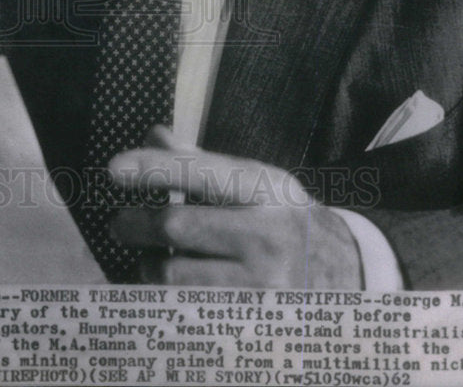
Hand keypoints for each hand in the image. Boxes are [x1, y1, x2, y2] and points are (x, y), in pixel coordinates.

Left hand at [107, 126, 361, 287]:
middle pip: (177, 226)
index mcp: (267, 191)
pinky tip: (170, 289)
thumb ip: (204, 164)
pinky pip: (184, 312)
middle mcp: (267, 237)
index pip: (202, 173)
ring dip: (150, 265)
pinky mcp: (250, 326)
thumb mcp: (258, 183)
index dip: (155, 169)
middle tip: (119, 222)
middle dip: (135, 222)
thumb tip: (154, 136)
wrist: (349, 278)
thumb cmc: (287, 221)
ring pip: (173, 275)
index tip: (113, 169)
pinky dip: (165, 298)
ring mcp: (261, 286)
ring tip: (152, 259)